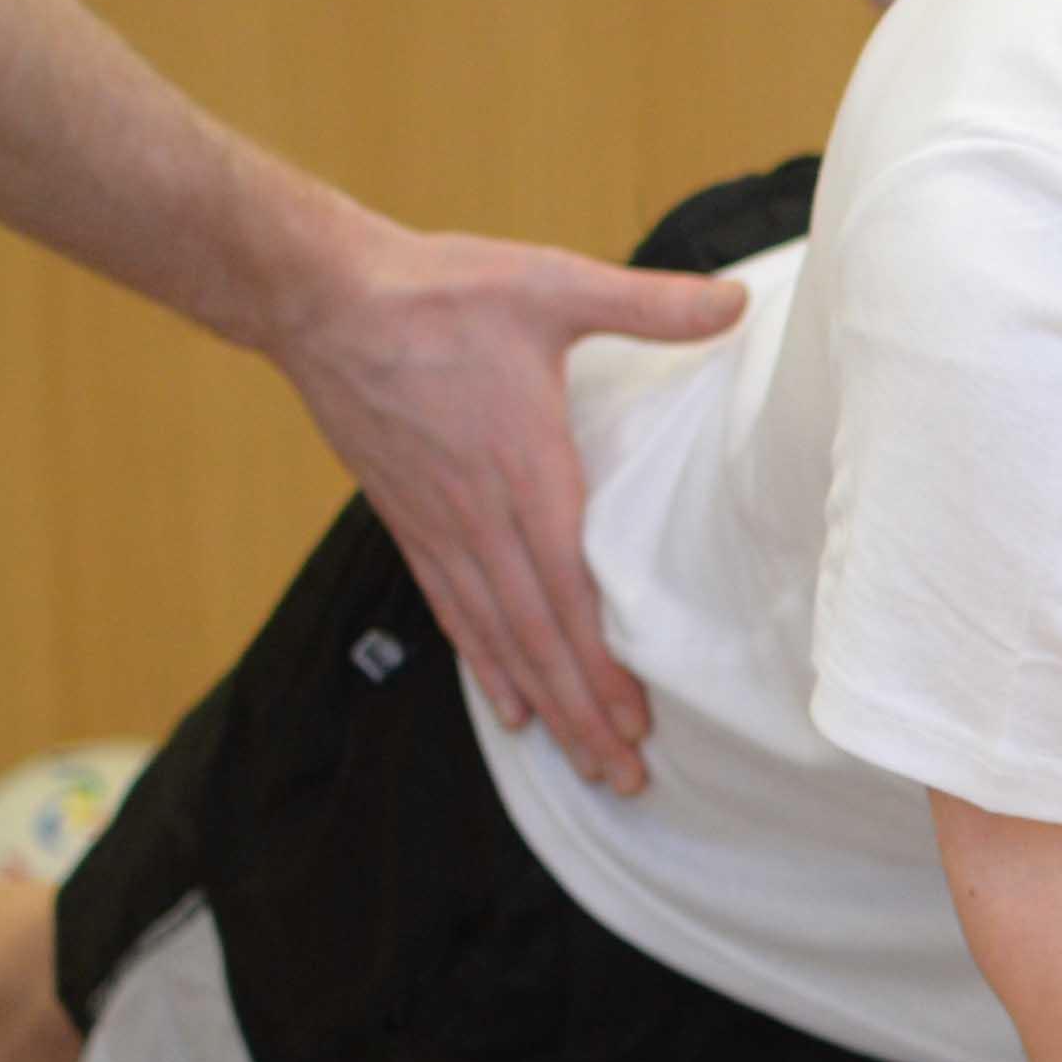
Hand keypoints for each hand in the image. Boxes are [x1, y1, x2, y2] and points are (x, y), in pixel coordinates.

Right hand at [265, 211, 745, 794]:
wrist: (323, 298)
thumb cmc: (440, 290)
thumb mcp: (552, 284)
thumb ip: (646, 302)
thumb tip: (737, 301)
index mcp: (526, 471)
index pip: (572, 591)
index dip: (603, 665)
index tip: (636, 723)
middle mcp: (481, 517)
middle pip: (539, 636)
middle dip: (583, 712)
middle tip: (626, 778)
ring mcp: (441, 526)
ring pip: (498, 637)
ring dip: (543, 704)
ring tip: (584, 763)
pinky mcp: (411, 522)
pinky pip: (453, 611)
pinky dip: (485, 665)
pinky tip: (510, 709)